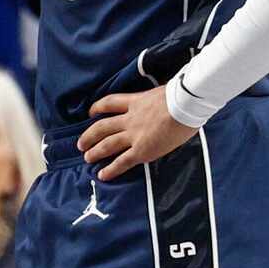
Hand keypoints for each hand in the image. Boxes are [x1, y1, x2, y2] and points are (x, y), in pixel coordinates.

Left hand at [78, 86, 197, 179]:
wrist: (187, 103)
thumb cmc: (184, 95)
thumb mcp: (163, 91)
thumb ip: (156, 99)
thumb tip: (163, 99)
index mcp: (136, 102)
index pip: (110, 103)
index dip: (98, 107)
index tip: (91, 112)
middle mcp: (130, 119)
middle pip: (102, 127)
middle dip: (89, 136)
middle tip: (81, 144)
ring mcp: (134, 135)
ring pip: (108, 144)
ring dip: (95, 152)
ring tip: (87, 158)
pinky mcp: (142, 150)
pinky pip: (123, 161)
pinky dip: (111, 169)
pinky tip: (102, 176)